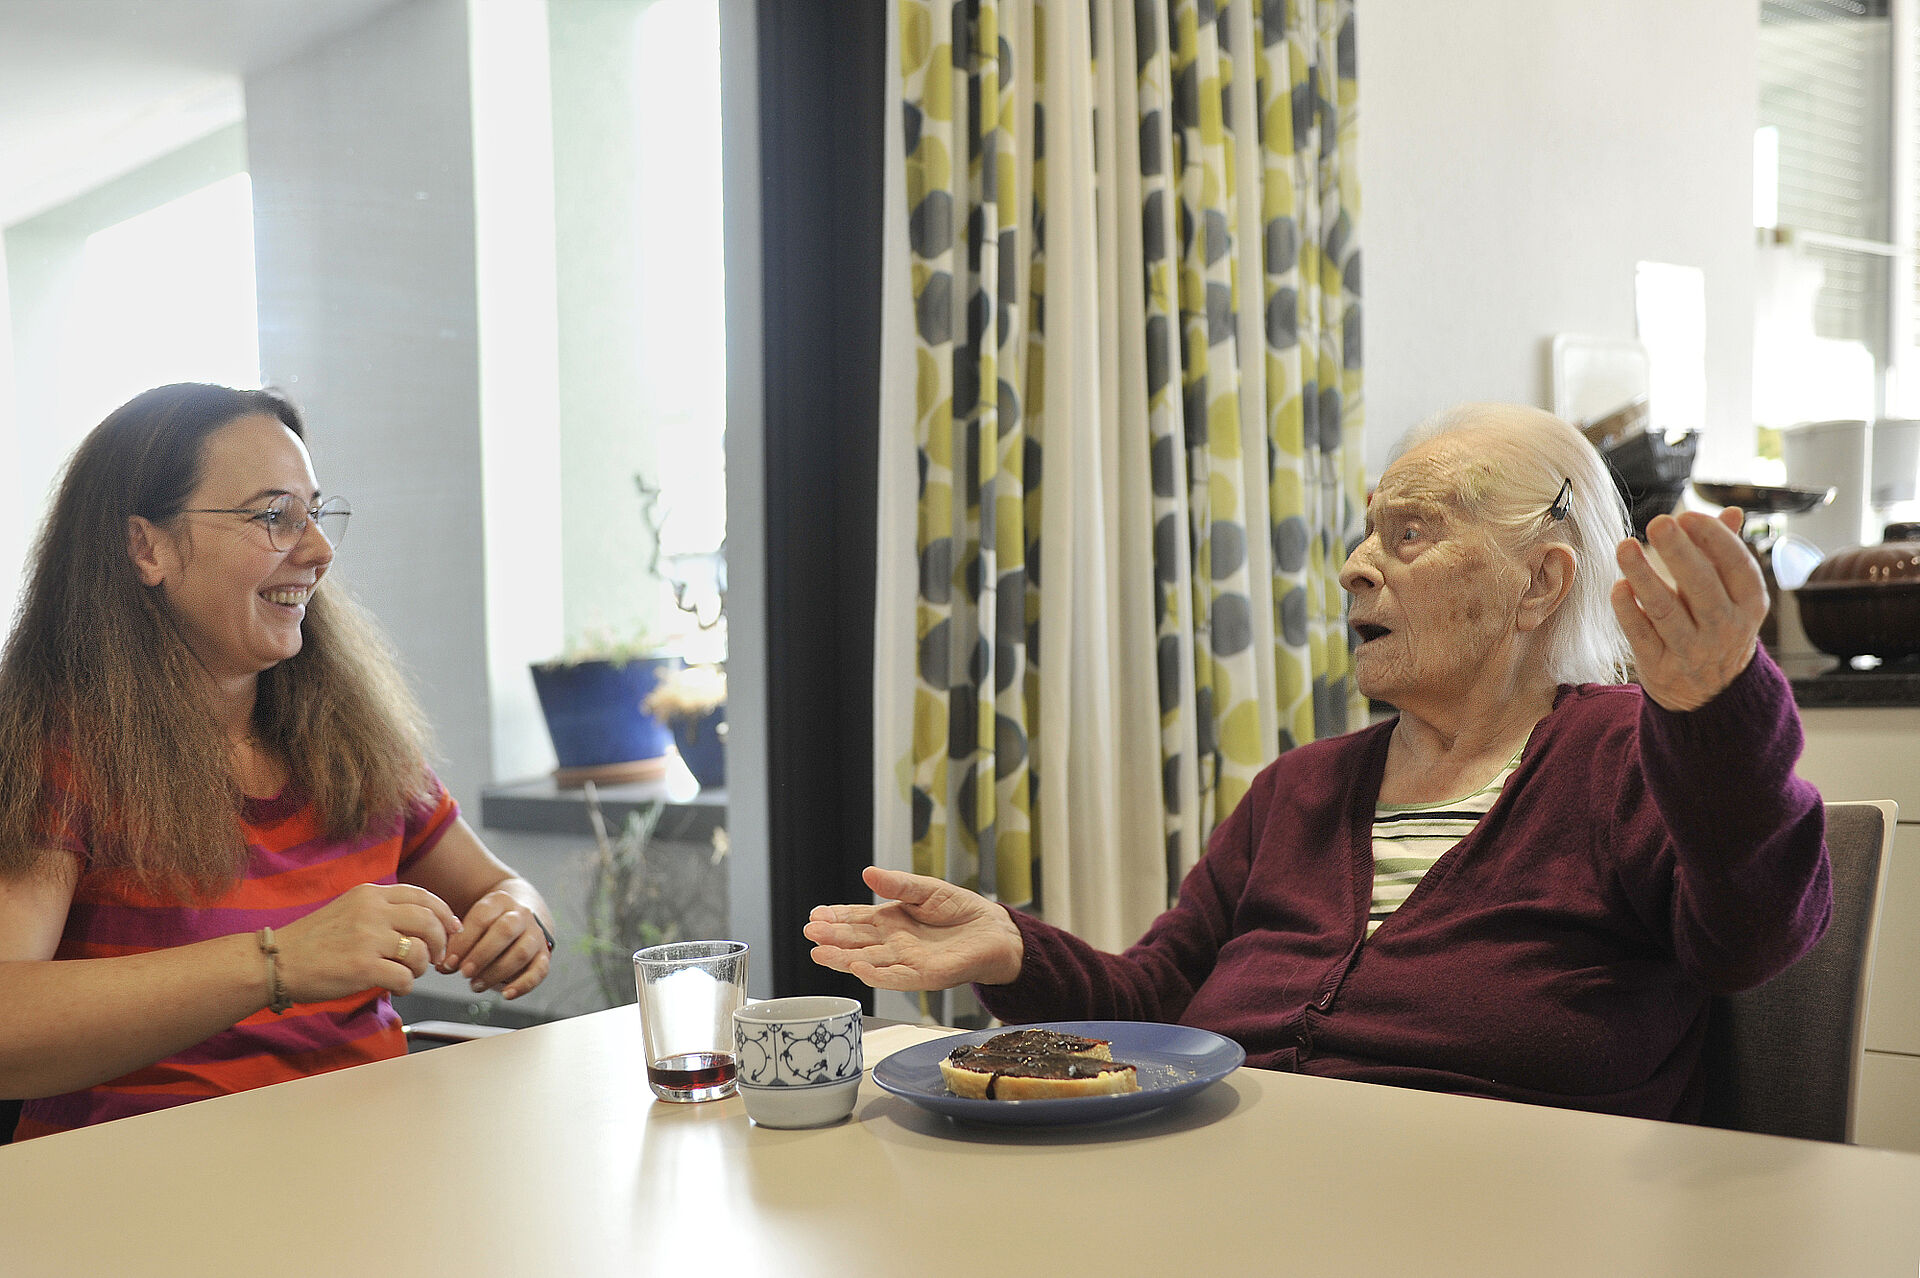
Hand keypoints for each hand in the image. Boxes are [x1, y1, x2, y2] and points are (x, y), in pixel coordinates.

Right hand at [273, 883, 459, 1002]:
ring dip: (423, 966)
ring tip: (410, 972)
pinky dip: (408, 985)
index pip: (422, 896)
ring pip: (421, 951)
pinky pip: (405, 977)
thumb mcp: (348, 909)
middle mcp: (372, 912)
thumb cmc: (313, 940)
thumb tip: (423, 923)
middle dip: (442, 941)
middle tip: (437, 957)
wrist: (277, 961)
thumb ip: (381, 910)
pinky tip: (397, 986)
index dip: (444, 913)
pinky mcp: (363, 968)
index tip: (453, 928)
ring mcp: (368, 939)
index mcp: (370, 894)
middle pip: (429, 921)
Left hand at [438, 887, 551, 998]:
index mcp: (499, 901)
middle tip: (464, 973)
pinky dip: (523, 984)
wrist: (518, 916)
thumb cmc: (487, 925)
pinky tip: (506, 994)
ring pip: (521, 952)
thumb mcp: (471, 924)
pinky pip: (540, 970)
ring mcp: (535, 934)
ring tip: (476, 985)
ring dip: (496, 972)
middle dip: (481, 955)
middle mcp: (521, 915)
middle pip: (504, 931)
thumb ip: (455, 943)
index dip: (463, 942)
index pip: (481, 918)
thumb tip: (442, 966)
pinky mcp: (544, 954)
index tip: (449, 962)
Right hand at [803, 865, 1023, 990]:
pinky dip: (877, 974)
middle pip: (856, 942)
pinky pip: (897, 977)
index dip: (835, 918)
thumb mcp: (926, 890)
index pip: (857, 920)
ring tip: (820, 953)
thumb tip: (867, 873)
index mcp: (891, 921)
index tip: (814, 915)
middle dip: (832, 938)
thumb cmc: (960, 910)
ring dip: (844, 959)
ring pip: (869, 962)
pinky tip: (857, 968)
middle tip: (809, 933)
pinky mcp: (926, 976)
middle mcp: (893, 944)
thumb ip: (898, 884)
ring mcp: (907, 962)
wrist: (995, 931)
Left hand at [1611, 507, 1767, 711]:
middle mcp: (1725, 628)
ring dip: (1643, 576)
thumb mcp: (1732, 598)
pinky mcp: (1660, 667)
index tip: (1688, 516)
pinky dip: (1627, 610)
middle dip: (1679, 553)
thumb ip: (1725, 555)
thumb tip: (1729, 511)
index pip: (1738, 567)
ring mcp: (1692, 651)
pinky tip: (1618, 586)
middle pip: (1702, 586)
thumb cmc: (1716, 628)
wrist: (1708, 696)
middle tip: (1658, 523)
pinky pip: (1640, 634)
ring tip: (1625, 547)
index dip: (1715, 539)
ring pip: (1665, 609)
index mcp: (1750, 605)